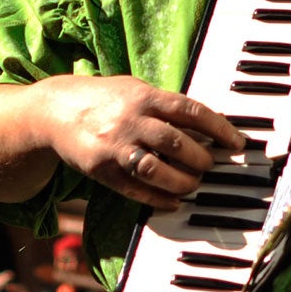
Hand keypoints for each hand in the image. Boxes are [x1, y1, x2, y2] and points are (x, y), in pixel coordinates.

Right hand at [41, 76, 244, 210]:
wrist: (53, 111)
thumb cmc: (102, 99)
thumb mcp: (133, 89)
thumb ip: (165, 105)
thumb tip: (205, 125)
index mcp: (143, 96)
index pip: (191, 112)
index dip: (219, 128)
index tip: (237, 143)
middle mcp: (130, 121)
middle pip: (177, 143)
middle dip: (201, 159)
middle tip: (210, 165)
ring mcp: (114, 147)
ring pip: (157, 169)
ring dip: (182, 181)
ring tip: (193, 184)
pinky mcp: (101, 170)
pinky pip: (135, 189)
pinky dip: (158, 198)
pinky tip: (173, 201)